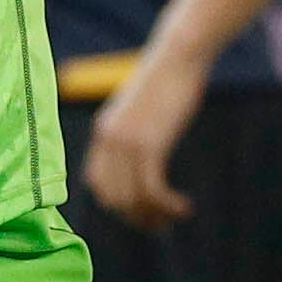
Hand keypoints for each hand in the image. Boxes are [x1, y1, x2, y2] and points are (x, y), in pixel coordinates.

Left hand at [84, 43, 209, 228]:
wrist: (178, 57)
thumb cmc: (168, 79)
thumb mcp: (143, 108)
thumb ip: (136, 131)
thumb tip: (147, 152)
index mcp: (103, 132)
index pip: (96, 184)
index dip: (117, 204)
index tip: (142, 210)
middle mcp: (108, 141)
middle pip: (113, 198)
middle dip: (137, 217)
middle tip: (161, 224)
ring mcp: (126, 144)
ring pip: (133, 199)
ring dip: (154, 216)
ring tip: (175, 219)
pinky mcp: (149, 145)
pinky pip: (152, 190)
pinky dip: (168, 205)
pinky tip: (185, 207)